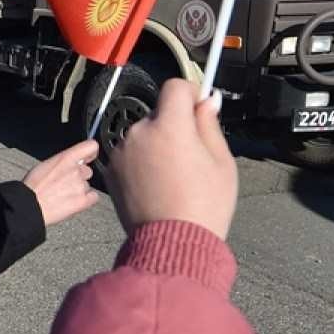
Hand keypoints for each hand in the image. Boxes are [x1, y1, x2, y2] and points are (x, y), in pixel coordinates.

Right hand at [22, 139, 98, 226]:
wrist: (30, 205)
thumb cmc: (33, 186)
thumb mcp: (46, 164)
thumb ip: (63, 162)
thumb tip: (69, 164)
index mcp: (66, 158)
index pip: (91, 146)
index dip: (90, 152)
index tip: (88, 157)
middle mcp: (76, 170)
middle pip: (87, 170)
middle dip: (79, 176)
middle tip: (66, 183)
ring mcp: (81, 186)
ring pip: (87, 185)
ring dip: (79, 189)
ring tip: (64, 195)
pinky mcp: (83, 201)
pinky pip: (93, 197)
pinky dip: (86, 199)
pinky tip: (74, 201)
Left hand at [106, 79, 236, 240]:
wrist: (172, 246)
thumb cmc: (204, 207)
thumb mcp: (221, 162)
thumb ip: (210, 124)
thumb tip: (208, 99)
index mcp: (170, 126)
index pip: (175, 88)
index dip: (190, 93)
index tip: (199, 107)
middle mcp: (140, 132)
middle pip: (160, 113)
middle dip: (175, 125)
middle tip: (191, 154)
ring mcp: (122, 151)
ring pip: (144, 135)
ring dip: (156, 144)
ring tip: (173, 176)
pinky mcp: (111, 170)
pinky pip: (130, 154)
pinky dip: (141, 162)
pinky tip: (156, 185)